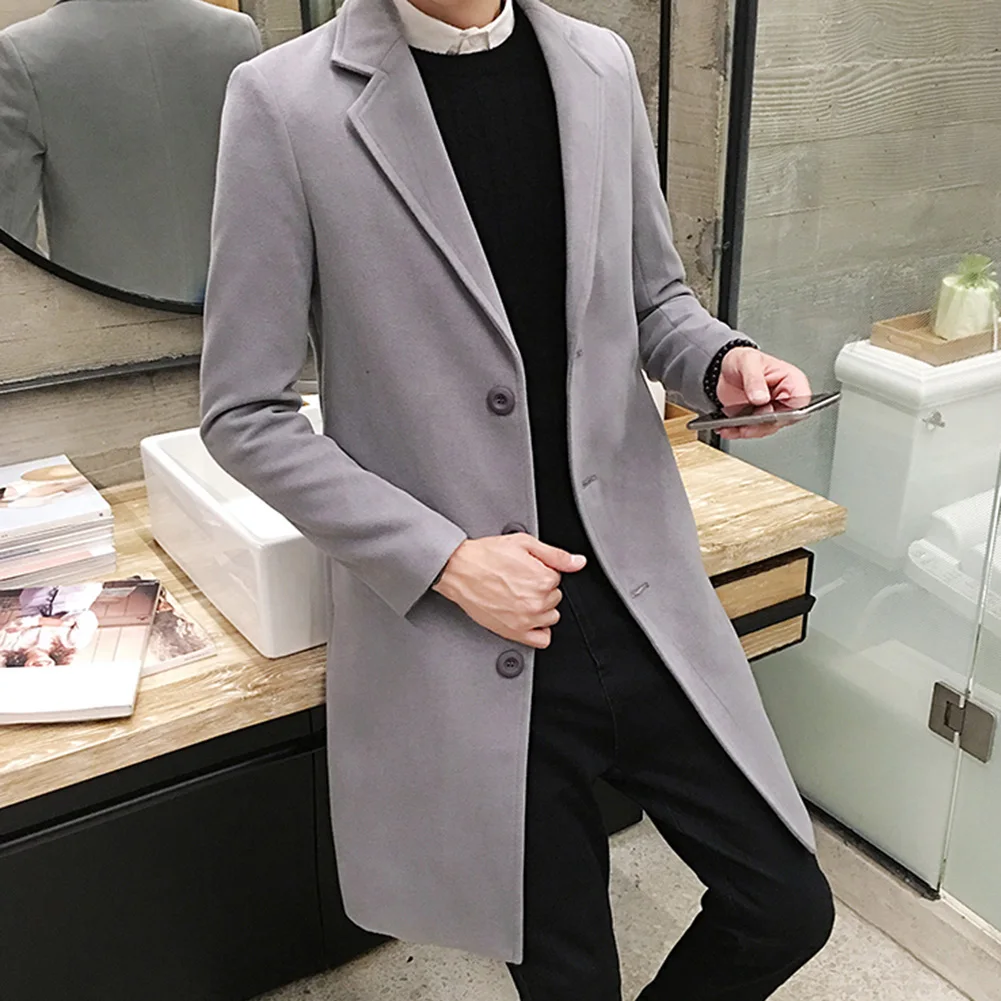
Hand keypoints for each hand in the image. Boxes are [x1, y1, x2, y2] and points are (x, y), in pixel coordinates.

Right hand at [432, 534, 586, 648]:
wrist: (459, 569)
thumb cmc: (486, 556)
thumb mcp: (524, 544)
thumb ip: (556, 555)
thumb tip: (578, 562)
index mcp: (543, 579)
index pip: (558, 578)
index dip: (544, 571)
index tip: (529, 569)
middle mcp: (537, 602)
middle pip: (555, 597)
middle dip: (542, 589)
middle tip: (522, 580)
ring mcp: (526, 619)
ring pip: (551, 617)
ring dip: (541, 608)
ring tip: (521, 596)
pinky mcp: (513, 632)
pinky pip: (542, 640)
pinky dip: (539, 630)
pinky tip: (528, 618)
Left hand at [715, 347, 810, 439]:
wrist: (725, 370)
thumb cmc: (743, 360)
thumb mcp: (748, 362)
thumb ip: (755, 379)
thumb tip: (761, 398)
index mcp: (791, 381)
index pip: (801, 401)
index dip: (790, 411)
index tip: (772, 413)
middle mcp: (784, 398)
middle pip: (784, 419)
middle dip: (764, 424)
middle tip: (748, 422)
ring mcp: (772, 411)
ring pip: (766, 428)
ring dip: (749, 430)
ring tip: (733, 427)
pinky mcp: (757, 420)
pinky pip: (751, 430)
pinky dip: (738, 432)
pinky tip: (727, 429)